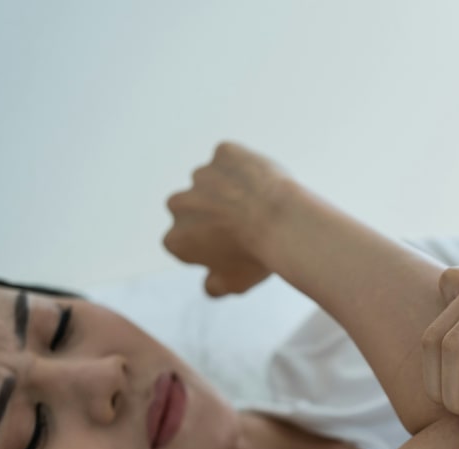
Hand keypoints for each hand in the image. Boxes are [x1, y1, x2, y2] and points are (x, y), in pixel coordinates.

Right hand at [164, 142, 291, 296]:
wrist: (282, 222)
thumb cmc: (257, 257)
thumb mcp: (234, 284)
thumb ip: (214, 287)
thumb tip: (210, 286)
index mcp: (176, 239)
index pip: (186, 242)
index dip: (210, 244)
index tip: (232, 246)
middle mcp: (179, 205)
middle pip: (195, 209)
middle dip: (214, 214)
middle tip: (246, 224)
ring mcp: (201, 175)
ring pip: (213, 182)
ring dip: (229, 189)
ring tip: (260, 205)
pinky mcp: (224, 153)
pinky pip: (233, 159)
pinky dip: (245, 167)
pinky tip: (264, 183)